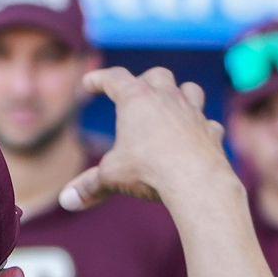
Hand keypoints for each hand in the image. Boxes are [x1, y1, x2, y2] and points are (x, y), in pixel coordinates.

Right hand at [60, 66, 231, 211]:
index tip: (89, 83)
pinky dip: (200, 127)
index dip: (99, 79)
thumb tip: (66, 201)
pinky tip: (195, 137)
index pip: (114, 78)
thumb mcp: (112, 178)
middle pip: (156, 75)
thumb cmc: (149, 171)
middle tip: (136, 92)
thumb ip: (89, 186)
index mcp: (136, 99)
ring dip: (179, 94)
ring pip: (189, 89)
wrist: (196, 181)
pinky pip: (208, 123)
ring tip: (171, 105)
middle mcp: (167, 98)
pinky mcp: (211, 131)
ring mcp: (193, 112)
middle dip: (144, 81)